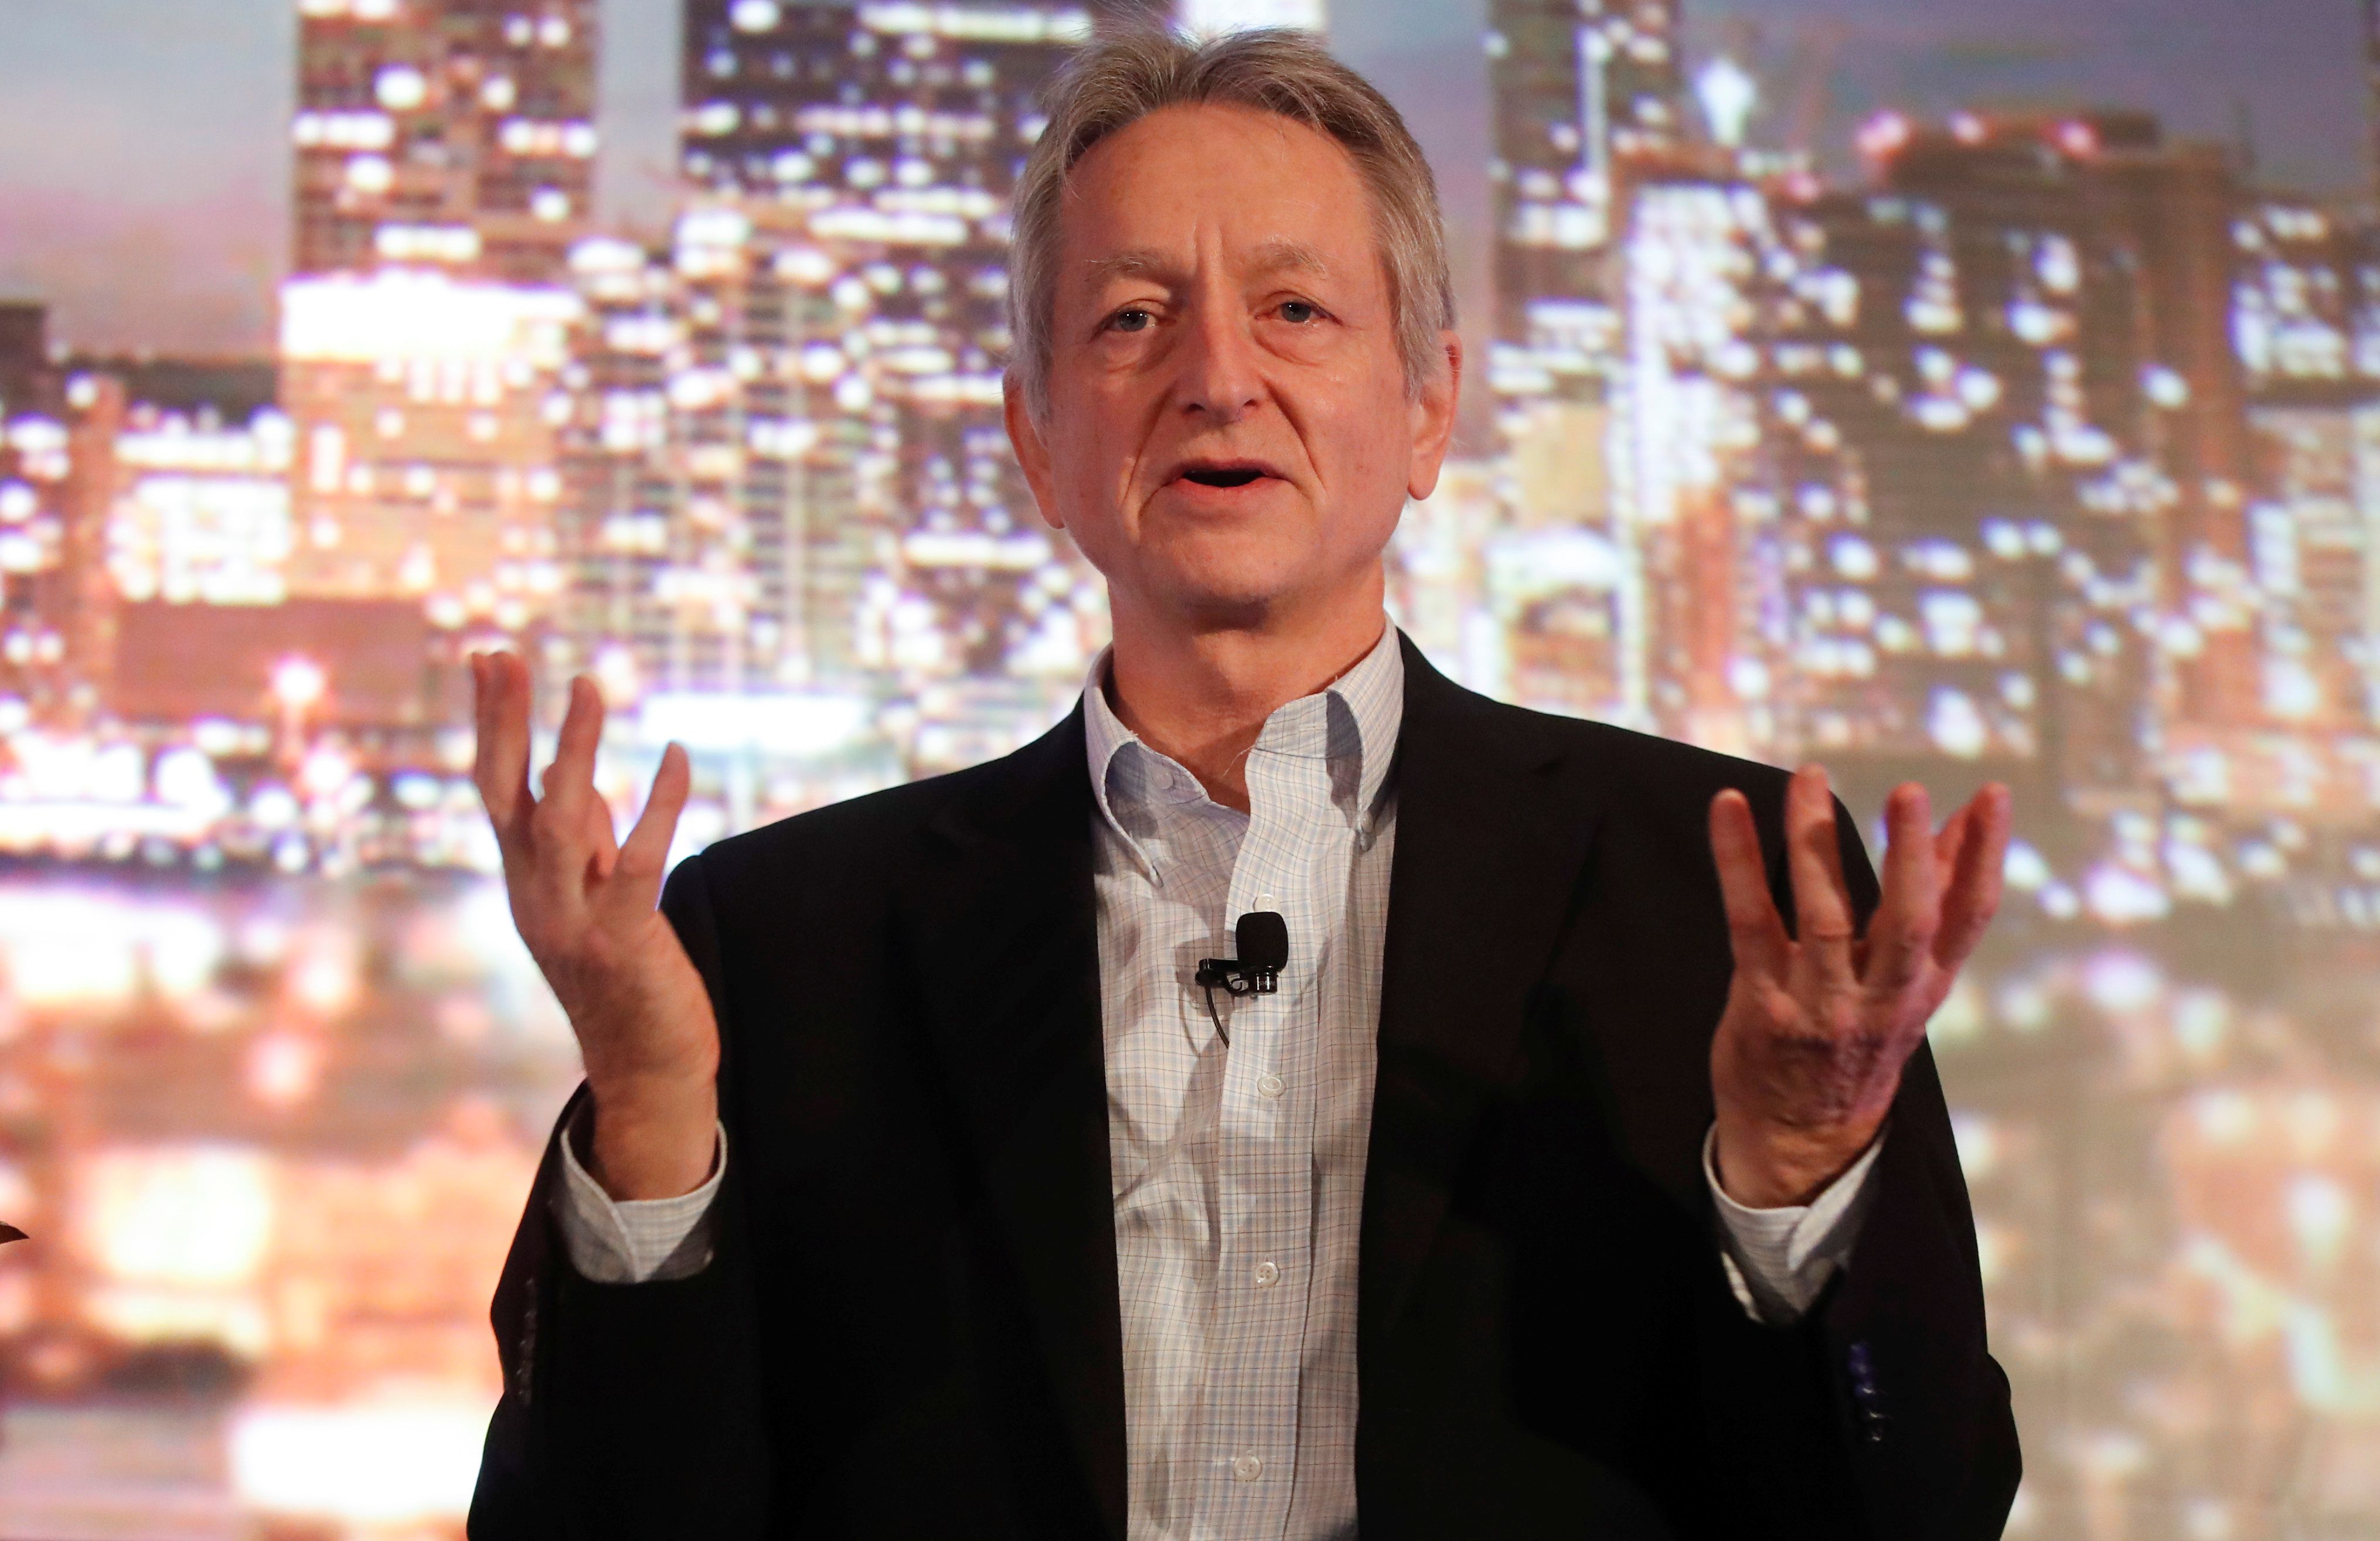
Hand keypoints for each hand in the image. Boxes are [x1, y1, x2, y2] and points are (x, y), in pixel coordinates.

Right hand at [472, 652, 718, 1199]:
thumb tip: (584, 781)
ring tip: (587, 685)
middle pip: (506, 796)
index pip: (495, 788)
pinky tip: (676, 756)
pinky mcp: (623, 942)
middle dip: (505, 724)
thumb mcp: (593, 897)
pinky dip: (657, 807)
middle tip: (504, 655)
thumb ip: (586, 842)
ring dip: (573, 751)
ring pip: (560, 823)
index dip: (490, 723)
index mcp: (525, 880)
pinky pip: (637, 864)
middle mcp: (535, 896)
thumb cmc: (623, 975)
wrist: (645, 1066)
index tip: (488, 658)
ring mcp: (573, 921)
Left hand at [1708, 768, 2010, 1208]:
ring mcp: (1820, 1002)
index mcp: (1923, 989)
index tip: (1992, 795)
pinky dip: (1738, 860)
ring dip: (1816, 841)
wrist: (1801, 1140)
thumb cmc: (1856, 1043)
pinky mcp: (1762, 1000)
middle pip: (1906, 923)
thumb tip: (1959, 828)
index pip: (1966, 918)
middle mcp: (1880, 998)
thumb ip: (1930, 909)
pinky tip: (1730, 809)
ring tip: (1810, 778)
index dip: (1982, 856)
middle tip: (1907, 791)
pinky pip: (1750, 919)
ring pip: (1825, 915)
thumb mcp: (1909, 987)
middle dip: (1911, 856)